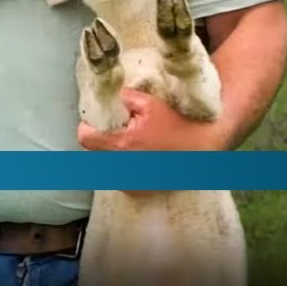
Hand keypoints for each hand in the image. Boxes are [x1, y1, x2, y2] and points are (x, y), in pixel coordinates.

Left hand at [79, 89, 229, 195]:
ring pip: (107, 166)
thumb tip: (113, 96)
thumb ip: (126, 97)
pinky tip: (142, 158)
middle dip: (103, 140)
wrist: (201, 151)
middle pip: (96, 152)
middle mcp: (121, 167)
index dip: (88, 127)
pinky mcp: (137, 191)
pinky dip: (126, 168)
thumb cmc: (176, 125)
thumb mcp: (151, 104)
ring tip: (133, 145)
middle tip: (119, 131)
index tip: (97, 122)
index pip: (86, 138)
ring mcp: (128, 183)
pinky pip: (120, 178)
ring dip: (114, 155)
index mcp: (121, 144)